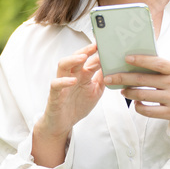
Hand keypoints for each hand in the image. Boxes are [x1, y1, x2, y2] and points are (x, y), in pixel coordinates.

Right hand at [33, 43, 103, 166]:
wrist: (63, 124)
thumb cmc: (77, 105)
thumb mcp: (95, 92)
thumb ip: (102, 79)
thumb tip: (115, 67)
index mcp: (82, 75)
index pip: (89, 59)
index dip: (97, 52)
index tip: (107, 44)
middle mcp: (72, 75)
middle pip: (76, 57)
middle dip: (85, 50)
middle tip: (96, 45)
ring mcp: (62, 84)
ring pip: (63, 65)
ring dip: (73, 60)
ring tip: (83, 57)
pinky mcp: (55, 94)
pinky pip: (56, 84)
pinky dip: (63, 81)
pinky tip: (72, 80)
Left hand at [104, 54, 169, 130]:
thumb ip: (168, 69)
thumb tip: (146, 64)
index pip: (155, 62)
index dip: (139, 60)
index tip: (125, 58)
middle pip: (142, 80)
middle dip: (122, 78)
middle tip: (110, 78)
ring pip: (142, 95)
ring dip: (128, 93)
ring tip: (122, 91)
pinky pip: (149, 111)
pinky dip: (139, 107)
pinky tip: (136, 104)